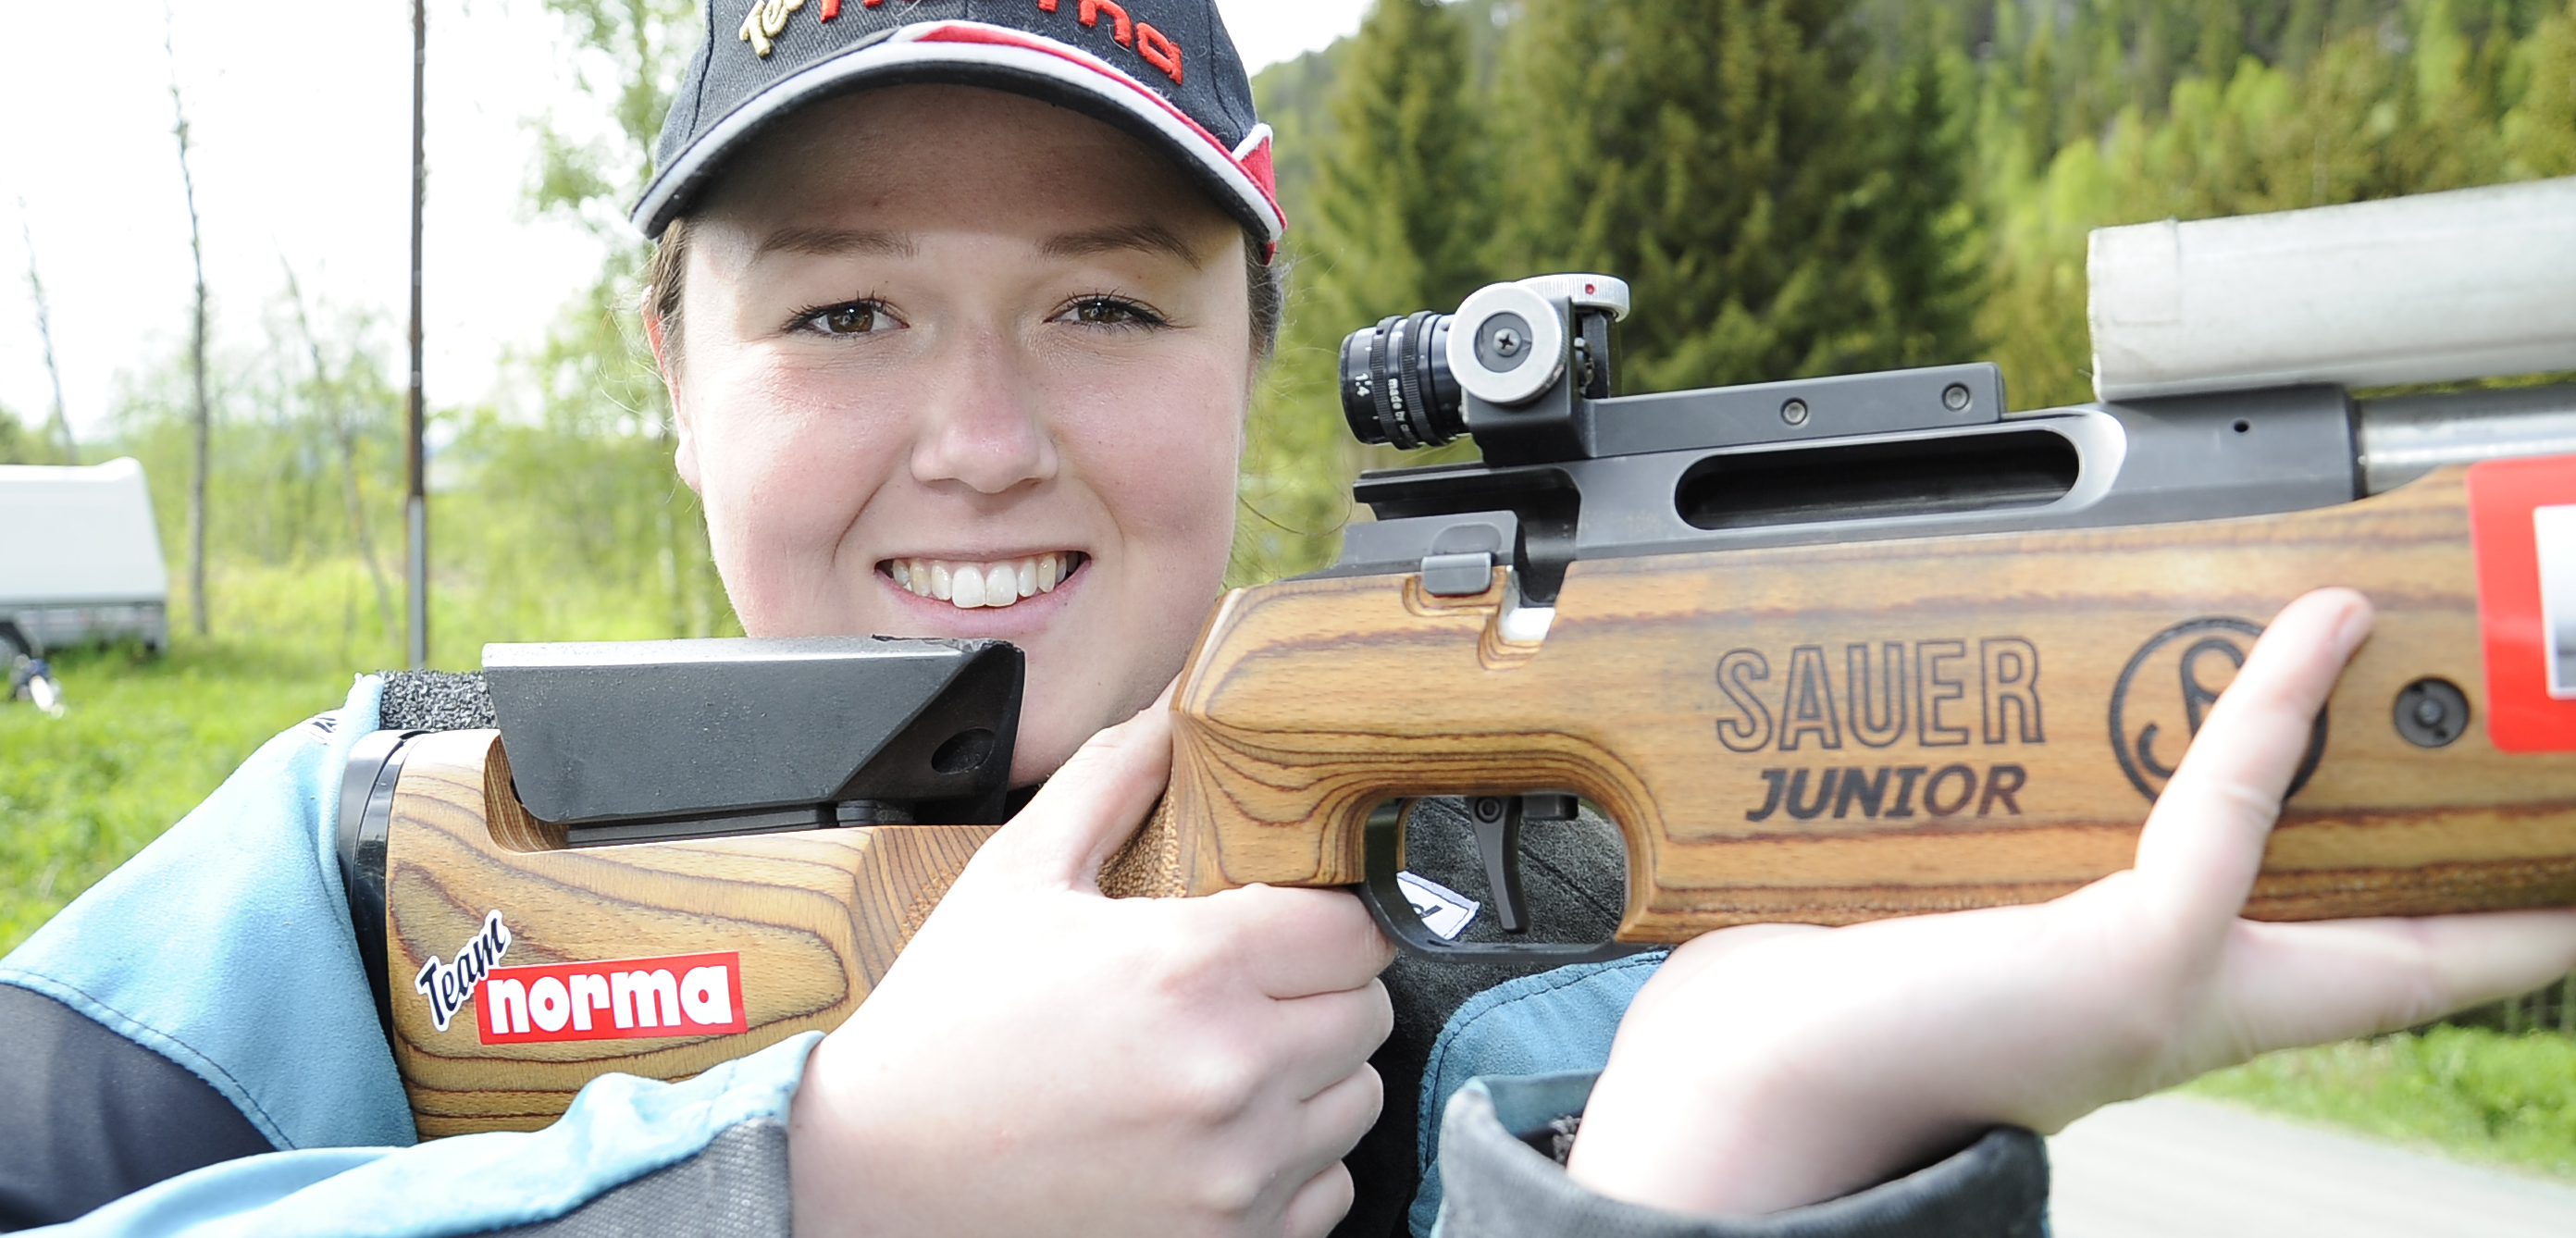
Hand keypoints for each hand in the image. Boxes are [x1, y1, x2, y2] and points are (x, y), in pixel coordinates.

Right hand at [789, 690, 1394, 1236]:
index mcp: (1190, 968)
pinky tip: (1218, 1133)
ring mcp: (1237, 1172)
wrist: (872, 1175)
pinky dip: (1293, 1163)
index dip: (1331, 914)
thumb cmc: (942, 1029)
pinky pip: (1328, 1189)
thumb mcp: (1015, 878)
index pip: (1358, 927)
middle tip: (1250, 986)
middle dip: (1321, 989)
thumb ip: (1109, 782)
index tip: (1290, 920)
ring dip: (1314, 1075)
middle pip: (1369, 1011)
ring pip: (1357, 1100)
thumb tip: (1172, 715)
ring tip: (1229, 1058)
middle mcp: (1232, 1074)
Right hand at [1567, 588, 2575, 1214]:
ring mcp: (2076, 891)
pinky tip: (2071, 628)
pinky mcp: (1979, 847)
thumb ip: (2227, 834)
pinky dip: (2075, 690)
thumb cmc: (1953, 1061)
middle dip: (2389, 746)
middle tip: (2446, 645)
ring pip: (2184, 772)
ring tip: (2278, 593)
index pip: (2446, 949)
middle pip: (2322, 832)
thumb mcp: (2139, 959)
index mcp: (2246, 998)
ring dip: (2224, 694)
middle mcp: (2176, 939)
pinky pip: (2054, 749)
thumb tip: (2311, 674)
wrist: (1764, 1071)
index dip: (2541, 897)